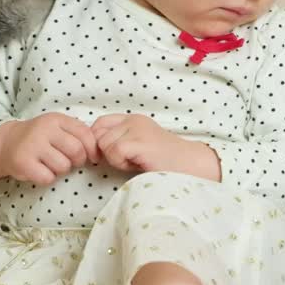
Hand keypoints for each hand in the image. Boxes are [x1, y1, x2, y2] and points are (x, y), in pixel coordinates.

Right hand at [0, 113, 99, 185]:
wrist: (6, 143)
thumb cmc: (40, 138)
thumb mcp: (57, 128)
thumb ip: (78, 134)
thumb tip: (99, 153)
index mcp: (56, 119)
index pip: (85, 134)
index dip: (93, 149)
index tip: (92, 158)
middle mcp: (44, 129)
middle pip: (77, 152)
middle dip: (77, 161)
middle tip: (68, 161)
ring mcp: (32, 145)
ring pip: (63, 166)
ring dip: (60, 170)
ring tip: (50, 164)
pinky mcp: (23, 162)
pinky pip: (47, 177)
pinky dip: (46, 178)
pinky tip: (40, 170)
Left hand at [91, 114, 220, 180]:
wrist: (191, 165)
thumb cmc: (166, 162)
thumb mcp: (139, 146)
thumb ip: (119, 142)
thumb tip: (93, 149)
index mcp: (133, 119)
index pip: (100, 123)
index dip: (97, 140)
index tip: (106, 156)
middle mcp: (133, 119)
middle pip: (98, 135)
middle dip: (107, 153)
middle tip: (128, 161)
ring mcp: (136, 129)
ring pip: (104, 145)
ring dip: (115, 160)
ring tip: (136, 163)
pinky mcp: (139, 141)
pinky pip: (114, 153)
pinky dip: (121, 164)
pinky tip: (138, 165)